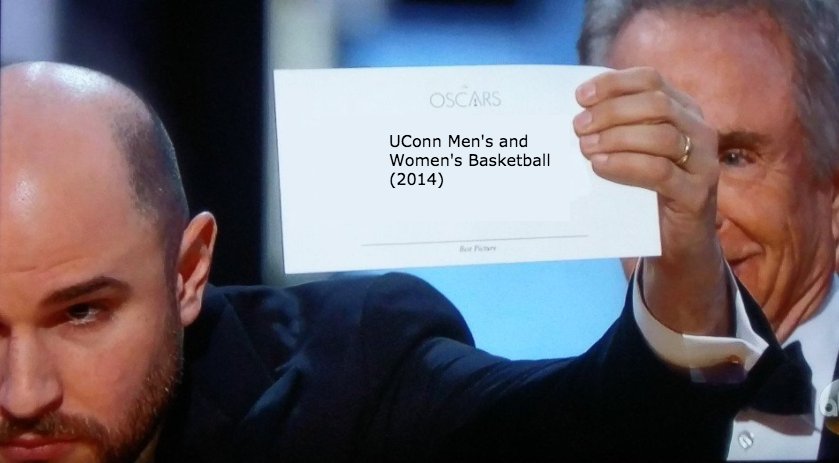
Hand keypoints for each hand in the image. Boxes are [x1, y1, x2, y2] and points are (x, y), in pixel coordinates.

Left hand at [574, 67, 728, 335]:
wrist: (677, 244)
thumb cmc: (648, 192)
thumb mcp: (634, 153)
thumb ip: (618, 130)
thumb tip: (577, 113)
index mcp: (684, 111)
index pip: (651, 80)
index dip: (614, 84)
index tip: (581, 96)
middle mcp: (700, 130)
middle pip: (656, 104)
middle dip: (611, 111)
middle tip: (578, 127)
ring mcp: (703, 163)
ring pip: (662, 136)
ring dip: (617, 138)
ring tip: (585, 148)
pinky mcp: (697, 194)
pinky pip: (660, 172)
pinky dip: (626, 165)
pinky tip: (600, 167)